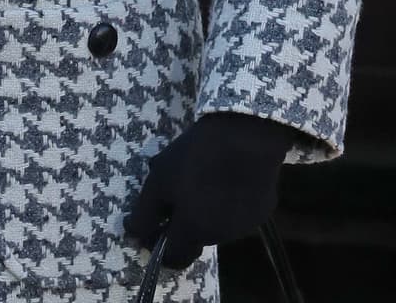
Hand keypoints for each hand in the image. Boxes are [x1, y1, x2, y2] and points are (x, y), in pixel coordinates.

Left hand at [126, 112, 293, 268]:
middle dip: (182, 223)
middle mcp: (220, 237)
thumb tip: (133, 232)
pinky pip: (238, 213)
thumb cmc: (195, 156)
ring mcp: (244, 225)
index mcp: (193, 231)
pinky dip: (228, 202)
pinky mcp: (262, 211)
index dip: (158, 247)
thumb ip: (145, 212)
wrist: (245, 136)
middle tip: (175, 192)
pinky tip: (226, 175)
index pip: (173, 258)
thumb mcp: (159, 179)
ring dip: (206, 211)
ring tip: (202, 176)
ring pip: (217, 226)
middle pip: (195, 238)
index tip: (152, 228)